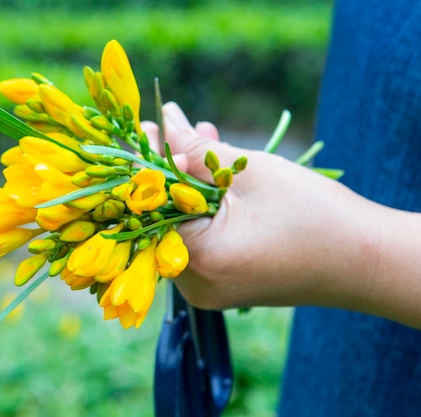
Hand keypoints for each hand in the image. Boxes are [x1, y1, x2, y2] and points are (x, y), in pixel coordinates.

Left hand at [144, 102, 382, 311]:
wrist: (365, 262)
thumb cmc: (314, 214)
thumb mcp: (249, 173)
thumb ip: (195, 149)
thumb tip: (161, 122)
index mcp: (199, 261)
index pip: (153, 205)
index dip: (148, 163)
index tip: (147, 128)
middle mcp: (195, 284)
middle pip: (166, 214)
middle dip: (172, 167)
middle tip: (172, 127)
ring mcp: (209, 289)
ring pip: (186, 223)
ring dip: (192, 181)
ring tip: (204, 137)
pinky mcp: (224, 284)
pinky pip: (203, 239)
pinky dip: (206, 205)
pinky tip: (217, 169)